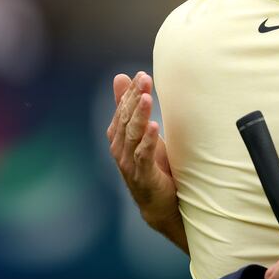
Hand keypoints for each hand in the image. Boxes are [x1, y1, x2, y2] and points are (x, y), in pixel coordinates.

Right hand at [107, 72, 185, 247]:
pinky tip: (155, 126)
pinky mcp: (142, 176)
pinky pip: (143, 155)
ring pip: (133, 135)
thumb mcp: (143, 132)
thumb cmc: (152, 164)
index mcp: (119, 136)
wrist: (159, 203)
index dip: (131, 92)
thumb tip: (122, 76)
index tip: (142, 74)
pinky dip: (148, 140)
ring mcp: (129, 163)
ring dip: (140, 115)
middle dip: (135, 98)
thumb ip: (130, 107)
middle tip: (145, 79)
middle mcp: (119, 148)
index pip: (123, 109)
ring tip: (147, 98)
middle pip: (126, 119)